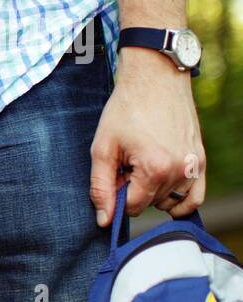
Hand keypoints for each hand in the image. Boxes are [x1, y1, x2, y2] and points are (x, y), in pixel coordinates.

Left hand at [90, 48, 204, 226]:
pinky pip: (195, 197)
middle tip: (128, 162)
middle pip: (150, 204)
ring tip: (143, 164)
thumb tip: (104, 221)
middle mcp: (180, 171)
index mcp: (155, 169)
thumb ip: (101, 188)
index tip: (114, 173)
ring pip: (169, 202)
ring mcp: (194, 166)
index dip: (117, 194)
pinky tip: (162, 188)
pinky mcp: (201, 160)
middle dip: (134, 189)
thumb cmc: (125, 111)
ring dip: (153, 191)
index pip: (133, 208)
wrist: (155, 79)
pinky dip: (179, 199)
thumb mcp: (102, 149)